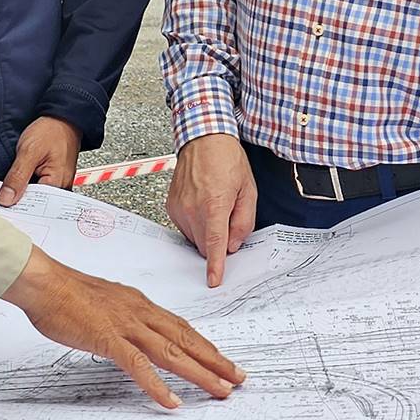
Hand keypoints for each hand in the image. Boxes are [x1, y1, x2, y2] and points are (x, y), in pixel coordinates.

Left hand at [0, 115, 85, 205]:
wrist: (62, 117)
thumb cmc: (52, 130)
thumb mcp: (29, 151)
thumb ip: (18, 176)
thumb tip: (6, 199)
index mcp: (58, 184)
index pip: (35, 208)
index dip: (16, 209)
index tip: (0, 208)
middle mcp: (60, 187)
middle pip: (35, 205)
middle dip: (17, 204)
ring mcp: (56, 183)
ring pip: (34, 197)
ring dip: (20, 195)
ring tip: (6, 194)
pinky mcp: (51, 178)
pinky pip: (36, 188)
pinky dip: (25, 188)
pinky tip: (15, 186)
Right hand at [4, 246, 243, 408]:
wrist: (44, 282)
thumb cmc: (66, 293)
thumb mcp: (105, 303)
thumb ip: (123, 317)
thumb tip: (133, 332)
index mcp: (140, 305)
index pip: (182, 327)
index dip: (205, 345)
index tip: (223, 360)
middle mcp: (140, 314)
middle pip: (186, 340)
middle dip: (215, 361)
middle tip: (238, 378)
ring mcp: (126, 326)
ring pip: (172, 352)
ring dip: (199, 373)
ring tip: (221, 390)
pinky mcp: (108, 339)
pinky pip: (138, 365)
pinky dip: (157, 385)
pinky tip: (172, 401)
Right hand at [167, 133, 257, 288]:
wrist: (203, 139)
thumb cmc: (227, 161)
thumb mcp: (248, 190)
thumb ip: (243, 221)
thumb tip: (233, 244)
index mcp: (214, 204)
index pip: (215, 244)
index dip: (215, 265)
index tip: (214, 280)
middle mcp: (193, 209)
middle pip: (206, 245)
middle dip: (219, 242)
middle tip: (229, 220)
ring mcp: (179, 208)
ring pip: (196, 238)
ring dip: (208, 232)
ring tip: (215, 206)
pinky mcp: (171, 207)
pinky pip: (186, 228)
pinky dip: (197, 224)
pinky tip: (203, 205)